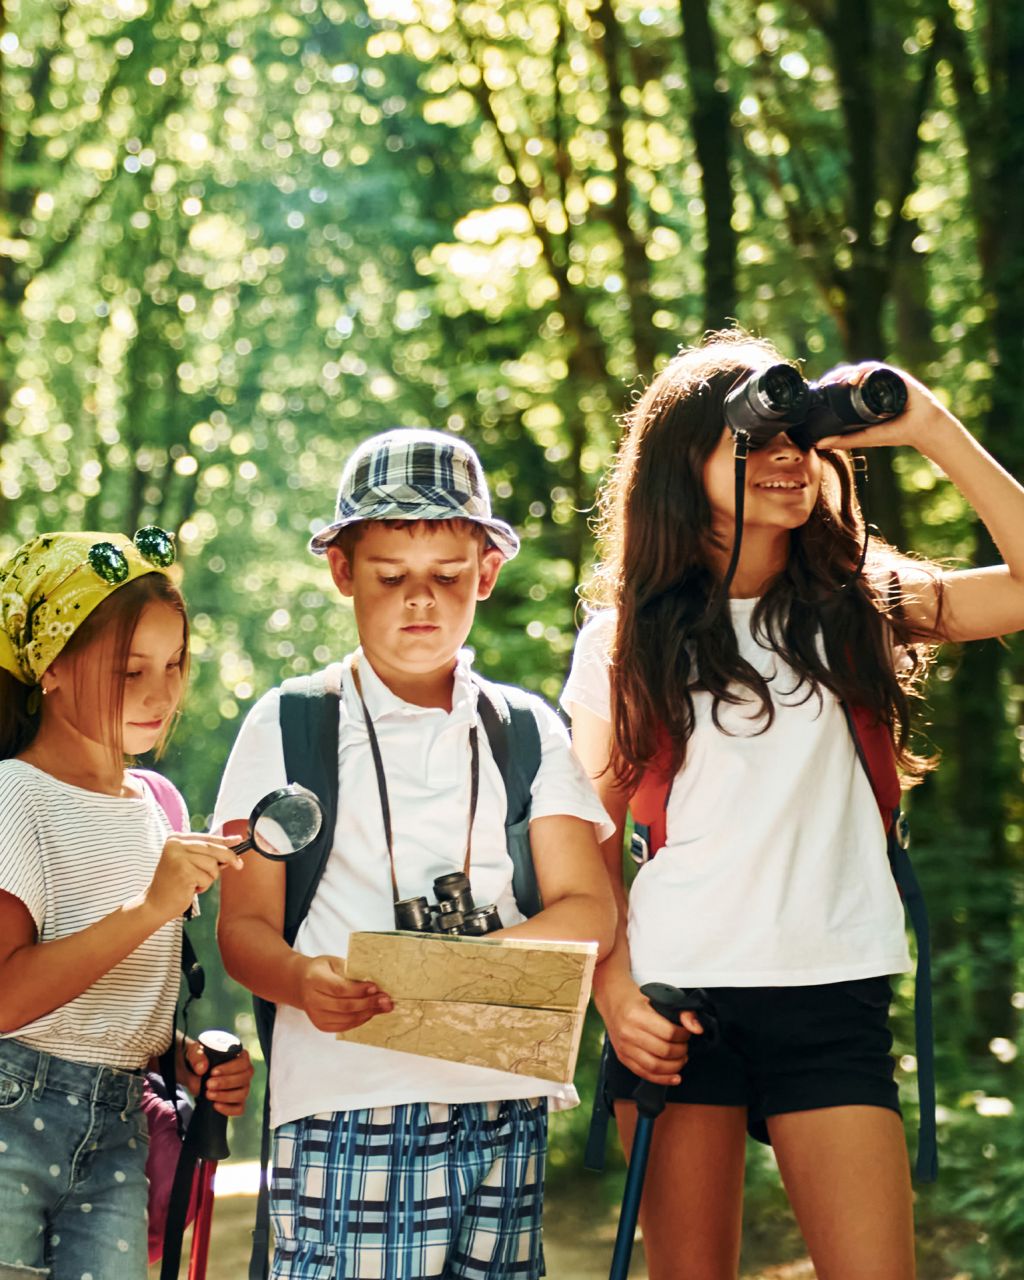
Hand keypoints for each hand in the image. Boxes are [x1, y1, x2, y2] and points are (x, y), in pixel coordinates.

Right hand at [144, 834, 243, 922]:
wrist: (155, 904)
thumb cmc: (174, 885)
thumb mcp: (190, 864)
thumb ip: (208, 855)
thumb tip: (232, 848)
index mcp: (176, 839)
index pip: (206, 837)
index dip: (225, 840)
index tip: (239, 840)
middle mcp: (175, 844)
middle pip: (213, 848)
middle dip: (229, 857)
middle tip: (239, 865)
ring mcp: (178, 857)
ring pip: (212, 865)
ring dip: (209, 878)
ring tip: (194, 883)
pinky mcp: (183, 871)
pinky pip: (207, 878)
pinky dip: (203, 886)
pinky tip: (190, 889)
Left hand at [182, 1039, 254, 1116]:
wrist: (191, 1074)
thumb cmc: (198, 1059)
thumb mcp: (194, 1053)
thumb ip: (197, 1057)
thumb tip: (202, 1068)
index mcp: (238, 1056)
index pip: (243, 1062)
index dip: (230, 1068)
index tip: (213, 1072)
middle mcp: (244, 1072)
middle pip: (245, 1078)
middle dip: (226, 1082)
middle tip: (208, 1084)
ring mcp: (242, 1088)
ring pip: (242, 1094)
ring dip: (225, 1096)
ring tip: (208, 1094)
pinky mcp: (237, 1102)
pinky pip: (239, 1108)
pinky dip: (228, 1109)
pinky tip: (215, 1105)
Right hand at [298, 955, 391, 1032]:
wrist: (302, 983)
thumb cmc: (322, 970)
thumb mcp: (334, 962)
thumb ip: (350, 971)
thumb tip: (374, 982)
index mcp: (314, 980)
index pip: (339, 988)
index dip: (359, 990)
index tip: (376, 988)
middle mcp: (312, 1000)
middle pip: (344, 1006)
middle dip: (369, 1004)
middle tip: (387, 1000)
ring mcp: (316, 1015)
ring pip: (346, 1018)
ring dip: (368, 1013)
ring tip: (384, 1007)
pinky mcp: (321, 1025)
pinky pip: (344, 1026)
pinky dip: (360, 1020)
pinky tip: (371, 1013)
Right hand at [603, 979, 702, 1086]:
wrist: (612, 1000)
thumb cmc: (635, 998)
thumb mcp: (658, 997)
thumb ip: (681, 1011)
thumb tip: (697, 1027)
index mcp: (636, 1015)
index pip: (668, 1033)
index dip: (684, 1035)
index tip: (687, 1033)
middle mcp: (628, 1033)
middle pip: (664, 1051)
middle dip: (681, 1051)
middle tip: (685, 1046)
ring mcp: (624, 1047)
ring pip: (655, 1066)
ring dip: (674, 1066)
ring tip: (681, 1059)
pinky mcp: (623, 1057)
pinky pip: (644, 1073)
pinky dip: (662, 1078)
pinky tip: (674, 1076)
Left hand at [815, 366, 961, 454]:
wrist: (923, 429)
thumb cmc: (896, 432)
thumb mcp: (865, 437)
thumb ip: (843, 440)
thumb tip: (818, 444)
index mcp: (867, 395)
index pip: (846, 383)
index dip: (832, 382)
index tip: (819, 388)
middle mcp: (876, 385)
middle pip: (852, 374)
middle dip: (836, 375)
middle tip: (823, 384)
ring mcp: (886, 379)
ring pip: (862, 369)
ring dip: (847, 372)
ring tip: (836, 381)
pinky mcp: (897, 377)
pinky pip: (878, 370)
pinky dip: (864, 372)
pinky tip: (853, 379)